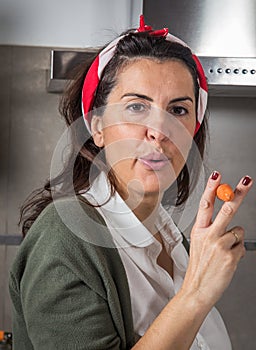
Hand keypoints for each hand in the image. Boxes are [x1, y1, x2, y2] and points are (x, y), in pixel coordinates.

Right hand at [181, 172, 252, 308]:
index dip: (211, 188)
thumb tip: (230, 219)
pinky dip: (238, 252)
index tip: (217, 175)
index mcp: (198, 230)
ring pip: (238, 230)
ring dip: (236, 238)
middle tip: (247, 181)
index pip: (206, 204)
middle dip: (239, 193)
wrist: (197, 289)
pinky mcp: (230, 256)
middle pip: (227, 209)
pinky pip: (242, 246)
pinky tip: (228, 261)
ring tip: (225, 251)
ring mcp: (220, 245)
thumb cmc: (199, 267)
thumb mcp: (199, 244)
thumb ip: (212, 229)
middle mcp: (208, 235)